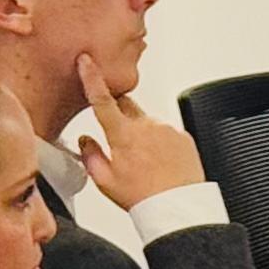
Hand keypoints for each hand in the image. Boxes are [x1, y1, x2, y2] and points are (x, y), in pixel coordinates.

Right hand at [72, 54, 208, 210]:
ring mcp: (167, 129)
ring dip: (142, 134)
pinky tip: (160, 162)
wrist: (178, 207)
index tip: (87, 61)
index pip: (102, 100)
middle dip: (118, 113)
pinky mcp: (183, 135)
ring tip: (145, 162)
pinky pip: (166, 132)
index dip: (92, 77)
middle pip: (126, 105)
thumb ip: (91, 156)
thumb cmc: (143, 198)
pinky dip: (161, 142)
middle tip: (119, 139)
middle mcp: (146, 126)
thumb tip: (86, 140)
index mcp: (123, 135)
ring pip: (147, 122)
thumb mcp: (105, 182)